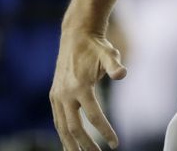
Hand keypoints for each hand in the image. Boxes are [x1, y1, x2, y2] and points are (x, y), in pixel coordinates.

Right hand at [50, 30, 126, 150]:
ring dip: (71, 144)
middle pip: (75, 127)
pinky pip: (58, 120)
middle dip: (86, 144)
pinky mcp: (54, 95)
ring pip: (62, 127)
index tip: (114, 144)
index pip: (94, 115)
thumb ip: (115, 65)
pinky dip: (62, 134)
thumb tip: (122, 74)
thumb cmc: (96, 47)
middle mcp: (65, 93)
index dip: (104, 131)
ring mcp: (57, 95)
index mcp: (80, 86)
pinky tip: (69, 144)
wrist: (76, 36)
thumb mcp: (109, 53)